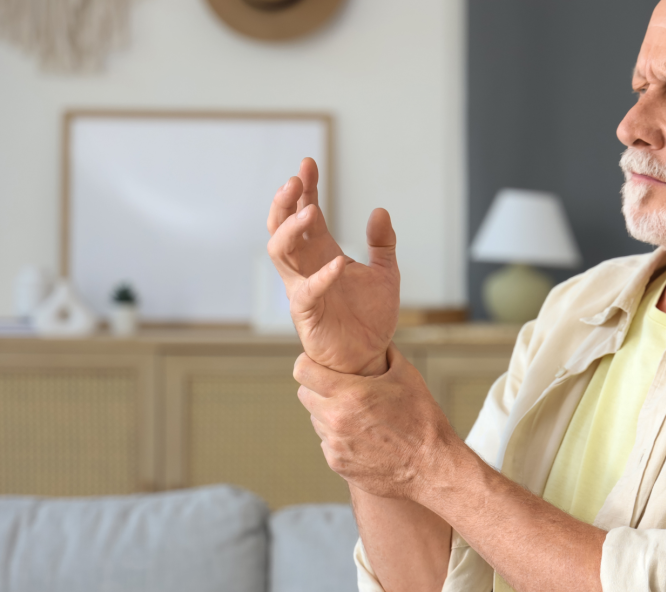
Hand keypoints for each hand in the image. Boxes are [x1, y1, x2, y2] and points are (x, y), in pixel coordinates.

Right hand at [267, 158, 399, 375]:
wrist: (370, 354)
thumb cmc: (371, 316)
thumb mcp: (385, 273)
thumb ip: (382, 244)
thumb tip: (379, 210)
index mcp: (322, 253)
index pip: (306, 214)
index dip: (306, 189)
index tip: (309, 163)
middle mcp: (306, 267)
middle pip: (282, 227)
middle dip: (286, 202)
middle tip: (295, 179)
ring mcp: (302, 288)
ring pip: (280, 252)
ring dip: (292, 230)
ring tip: (310, 210)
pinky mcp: (307, 314)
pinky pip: (306, 291)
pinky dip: (322, 276)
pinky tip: (339, 263)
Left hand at [294, 344, 463, 498]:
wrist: (431, 467)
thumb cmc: (423, 421)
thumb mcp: (408, 377)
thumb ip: (386, 354)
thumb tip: (376, 341)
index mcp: (351, 394)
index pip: (303, 371)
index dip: (308, 364)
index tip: (317, 365)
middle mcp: (337, 419)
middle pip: (304, 395)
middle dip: (318, 388)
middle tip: (340, 389)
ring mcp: (335, 444)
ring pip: (315, 420)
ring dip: (329, 414)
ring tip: (358, 415)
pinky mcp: (337, 463)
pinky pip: (326, 442)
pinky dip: (338, 437)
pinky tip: (363, 436)